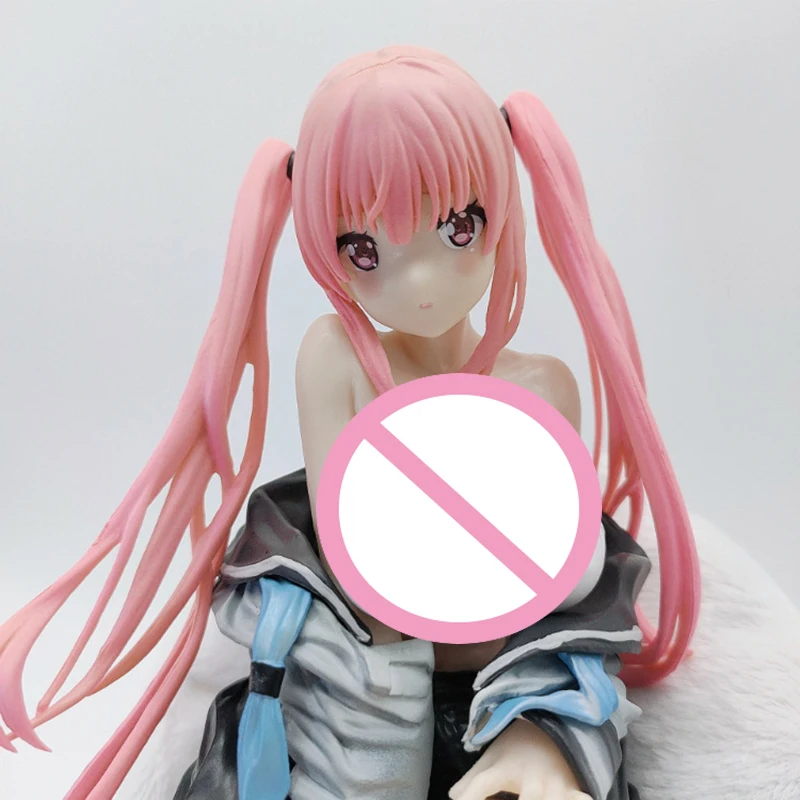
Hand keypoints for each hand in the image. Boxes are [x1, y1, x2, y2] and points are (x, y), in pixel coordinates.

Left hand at [448, 718, 592, 799]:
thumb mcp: (493, 759)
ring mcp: (556, 786)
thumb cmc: (518, 748)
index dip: (470, 798)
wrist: (553, 723)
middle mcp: (532, 778)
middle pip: (531, 798)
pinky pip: (582, 799)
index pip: (482, 784)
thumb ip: (471, 780)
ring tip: (537, 799)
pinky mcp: (576, 791)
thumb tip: (452, 796)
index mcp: (505, 768)